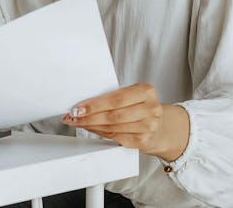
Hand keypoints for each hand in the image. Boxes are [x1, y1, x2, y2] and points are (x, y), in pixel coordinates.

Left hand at [62, 83, 190, 161]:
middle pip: (113, 115)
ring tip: (78, 123)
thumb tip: (84, 104)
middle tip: (72, 117)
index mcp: (146, 91)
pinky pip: (117, 138)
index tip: (77, 108)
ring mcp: (149, 126)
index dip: (94, 105)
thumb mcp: (132, 96)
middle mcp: (150, 108)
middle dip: (89, 117)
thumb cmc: (140, 108)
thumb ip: (113, 97)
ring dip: (92, 126)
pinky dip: (101, 134)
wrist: (160, 127)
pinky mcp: (144, 141)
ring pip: (113, 127)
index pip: (116, 99)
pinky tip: (92, 130)